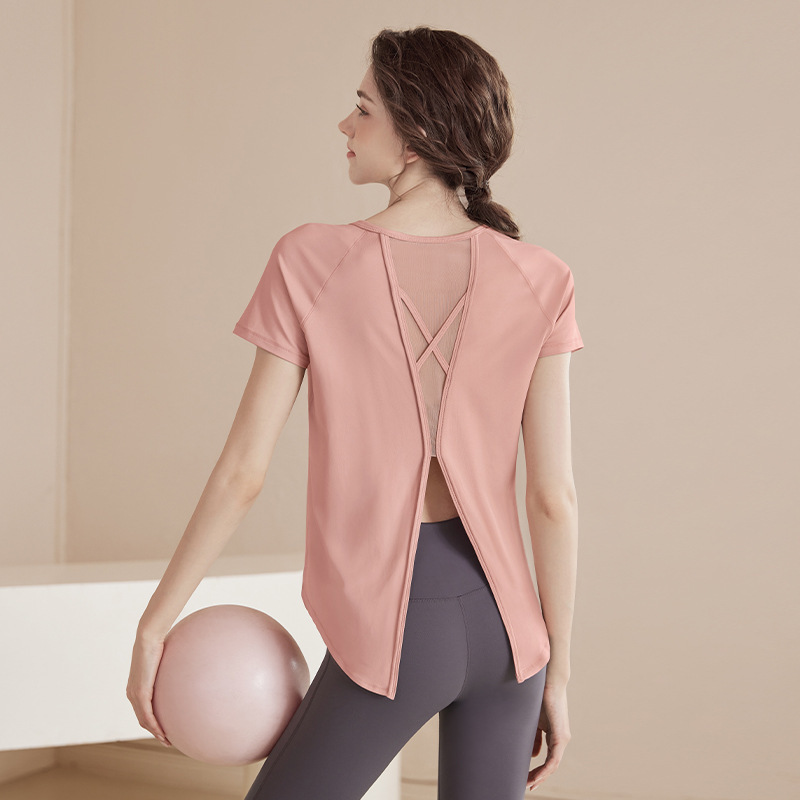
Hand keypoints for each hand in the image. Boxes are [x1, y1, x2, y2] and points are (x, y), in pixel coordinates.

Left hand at [126, 632, 171, 746]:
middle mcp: (132, 693)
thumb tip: (186, 665)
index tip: (164, 728)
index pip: (143, 710)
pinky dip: (154, 726)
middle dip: (154, 731)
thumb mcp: (164, 659)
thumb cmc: (159, 643)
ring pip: (144, 720)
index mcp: (136, 687)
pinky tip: (163, 733)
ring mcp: (135, 694)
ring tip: (166, 740)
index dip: (152, 721)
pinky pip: (147, 715)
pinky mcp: (140, 692)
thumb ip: (169, 668)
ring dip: (155, 732)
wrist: (148, 637)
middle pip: (142, 719)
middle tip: (167, 739)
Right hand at [526, 681, 570, 791]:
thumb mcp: (535, 721)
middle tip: (527, 785)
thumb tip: (531, 755)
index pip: (548, 758)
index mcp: (554, 735)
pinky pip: (553, 759)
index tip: (527, 778)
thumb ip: (534, 737)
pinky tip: (536, 775)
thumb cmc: (540, 697)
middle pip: (550, 765)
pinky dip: (545, 769)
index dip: (538, 770)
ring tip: (529, 783)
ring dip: (541, 775)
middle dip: (538, 777)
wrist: (548, 682)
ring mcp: (562, 738)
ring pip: (553, 764)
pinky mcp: (561, 736)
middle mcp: (561, 739)